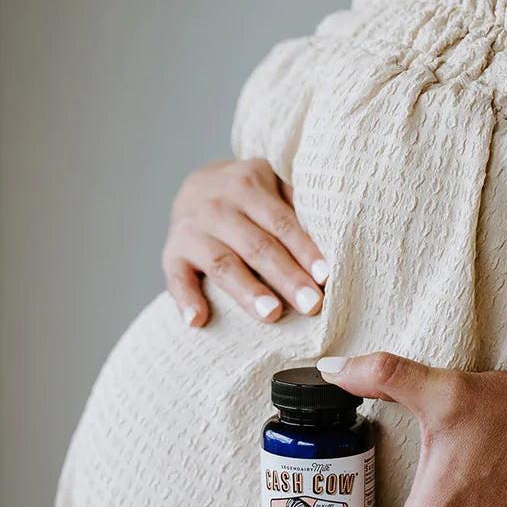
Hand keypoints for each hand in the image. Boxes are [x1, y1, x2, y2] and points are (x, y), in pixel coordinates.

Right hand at [163, 157, 328, 325]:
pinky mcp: (171, 254)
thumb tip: (335, 237)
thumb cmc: (247, 196)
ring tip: (272, 314)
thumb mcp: (270, 186)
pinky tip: (197, 321)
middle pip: (256, 246)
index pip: (281, 222)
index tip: (325, 276)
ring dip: (246, 291)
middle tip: (311, 305)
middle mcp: (216, 205)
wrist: (195, 188)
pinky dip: (185, 300)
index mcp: (246, 185)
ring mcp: (190, 230)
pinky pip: (176, 279)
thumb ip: (296, 206)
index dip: (304, 249)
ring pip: (222, 264)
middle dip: (286, 277)